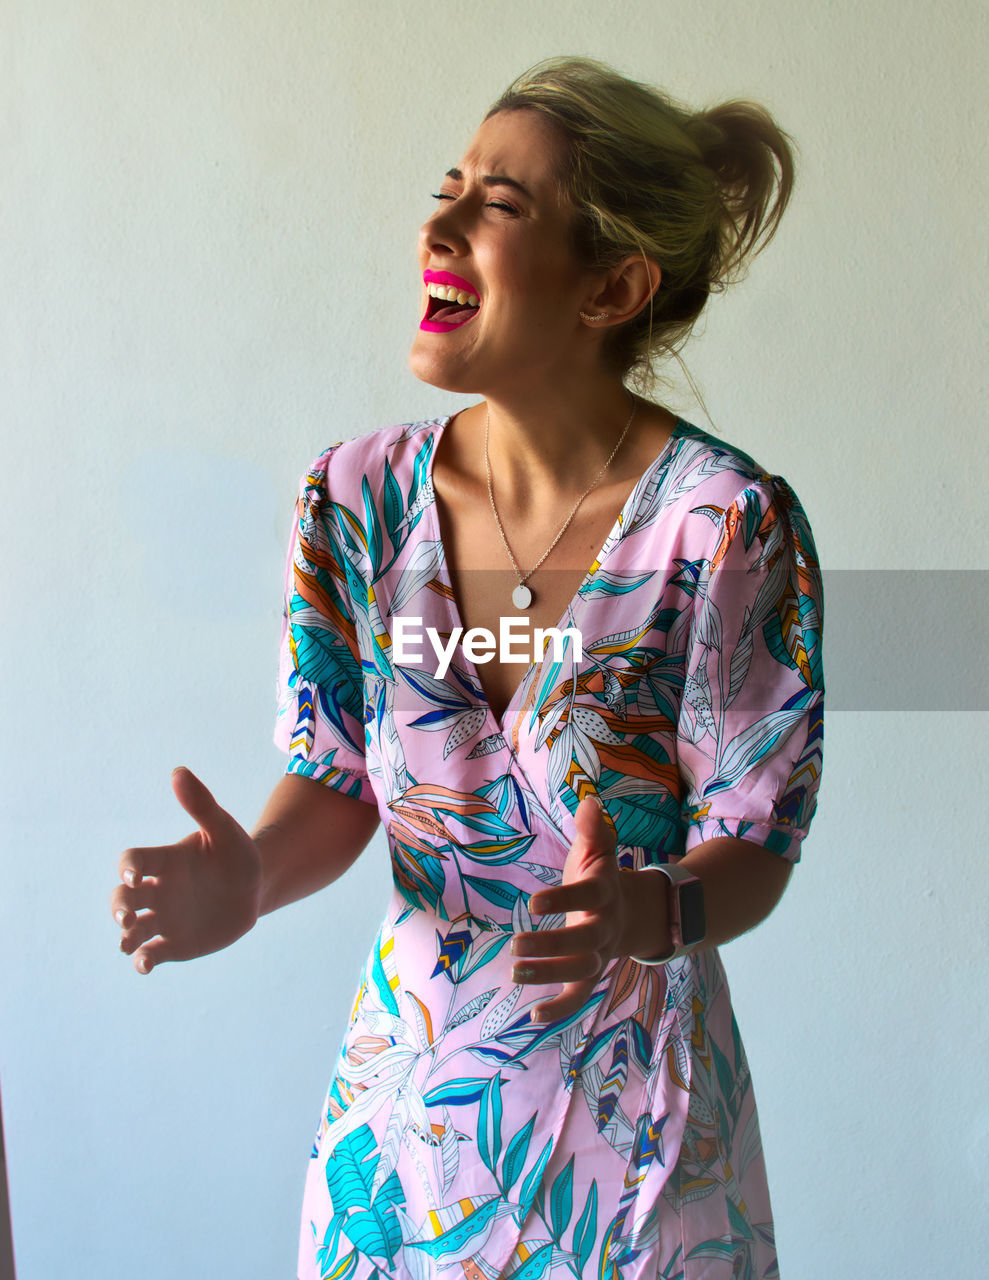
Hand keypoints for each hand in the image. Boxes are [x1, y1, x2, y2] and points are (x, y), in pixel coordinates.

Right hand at [111, 767, 262, 974]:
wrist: (256, 888)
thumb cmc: (236, 854)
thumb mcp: (224, 830)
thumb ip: (202, 805)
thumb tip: (179, 771)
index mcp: (165, 861)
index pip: (133, 861)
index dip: (128, 869)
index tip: (136, 878)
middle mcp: (156, 890)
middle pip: (123, 898)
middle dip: (118, 908)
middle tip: (126, 918)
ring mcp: (163, 918)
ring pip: (132, 929)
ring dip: (125, 936)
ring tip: (128, 943)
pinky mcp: (174, 943)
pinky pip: (151, 953)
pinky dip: (142, 960)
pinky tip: (145, 963)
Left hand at [511, 796, 630, 1023]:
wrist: (631, 912)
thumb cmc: (602, 876)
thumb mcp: (598, 849)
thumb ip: (594, 828)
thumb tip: (589, 800)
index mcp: (604, 893)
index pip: (587, 896)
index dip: (563, 899)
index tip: (532, 903)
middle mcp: (604, 927)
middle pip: (584, 942)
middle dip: (552, 946)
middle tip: (516, 946)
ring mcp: (599, 954)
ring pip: (581, 970)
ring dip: (549, 974)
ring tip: (515, 973)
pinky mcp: (589, 973)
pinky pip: (579, 995)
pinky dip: (561, 1008)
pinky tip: (534, 1017)